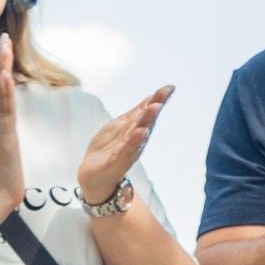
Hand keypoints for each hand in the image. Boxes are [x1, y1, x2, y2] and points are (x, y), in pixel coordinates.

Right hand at [0, 35, 23, 230]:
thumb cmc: (0, 176)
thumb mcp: (2, 146)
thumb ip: (1, 130)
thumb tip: (3, 119)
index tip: (2, 45)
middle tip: (2, 35)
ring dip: (0, 68)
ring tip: (3, 46)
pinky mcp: (3, 139)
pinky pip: (3, 111)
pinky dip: (4, 92)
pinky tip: (5, 75)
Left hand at [79, 85, 172, 208]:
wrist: (94, 177)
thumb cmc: (108, 150)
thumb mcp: (120, 128)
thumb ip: (135, 115)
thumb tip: (151, 99)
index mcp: (135, 129)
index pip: (147, 111)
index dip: (158, 99)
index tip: (170, 87)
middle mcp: (136, 139)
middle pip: (146, 121)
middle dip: (155, 107)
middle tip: (165, 94)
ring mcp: (127, 150)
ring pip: (139, 133)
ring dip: (147, 120)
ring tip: (155, 107)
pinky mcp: (116, 161)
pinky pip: (126, 149)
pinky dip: (134, 141)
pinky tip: (141, 132)